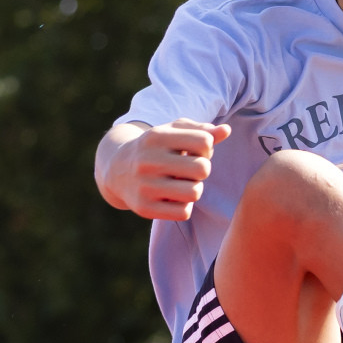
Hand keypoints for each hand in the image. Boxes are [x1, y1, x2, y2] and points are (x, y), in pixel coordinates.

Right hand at [96, 119, 223, 219]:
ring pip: (195, 193)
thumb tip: (226, 130)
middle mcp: (148, 160)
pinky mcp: (144, 208)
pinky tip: (174, 198)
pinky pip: (184, 212)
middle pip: (202, 169)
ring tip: (183, 184)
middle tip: (191, 170)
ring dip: (194, 189)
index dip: (206, 148)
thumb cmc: (156, 148)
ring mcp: (145, 186)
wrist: (116, 169)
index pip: (204, 142)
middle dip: (202, 170)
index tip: (194, 151)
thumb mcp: (173, 132)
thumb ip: (202, 130)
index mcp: (156, 136)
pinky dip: (184, 207)